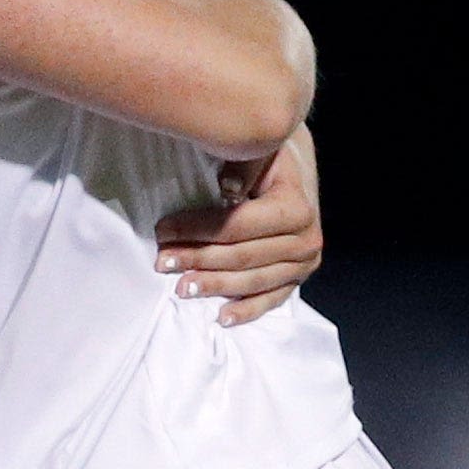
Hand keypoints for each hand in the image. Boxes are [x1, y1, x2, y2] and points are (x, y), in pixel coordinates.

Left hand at [156, 123, 318, 323]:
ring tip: (180, 289)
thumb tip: (227, 189)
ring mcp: (304, 263)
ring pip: (252, 281)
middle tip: (162, 261)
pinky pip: (271, 299)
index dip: (198, 229)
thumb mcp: (260, 150)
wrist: (298, 168)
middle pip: (242, 256)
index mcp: (296, 208)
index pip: (238, 225)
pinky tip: (221, 318)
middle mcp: (306, 240)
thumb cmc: (271, 158)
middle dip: (198, 259)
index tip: (163, 230)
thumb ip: (244, 166)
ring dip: (214, 286)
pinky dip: (246, 310)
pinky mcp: (297, 278)